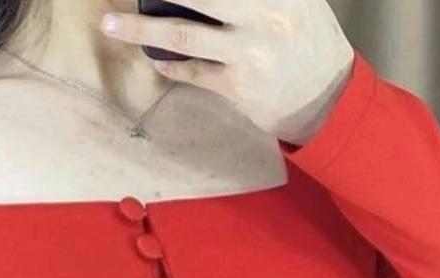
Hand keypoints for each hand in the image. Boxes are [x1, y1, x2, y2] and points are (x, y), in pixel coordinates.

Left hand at [99, 1, 355, 144]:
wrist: (330, 100)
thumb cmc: (311, 41)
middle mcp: (260, 14)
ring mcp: (247, 52)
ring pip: (182, 33)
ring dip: (141, 29)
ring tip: (109, 24)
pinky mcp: (239, 87)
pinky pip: (195, 72)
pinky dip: (173, 66)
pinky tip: (157, 61)